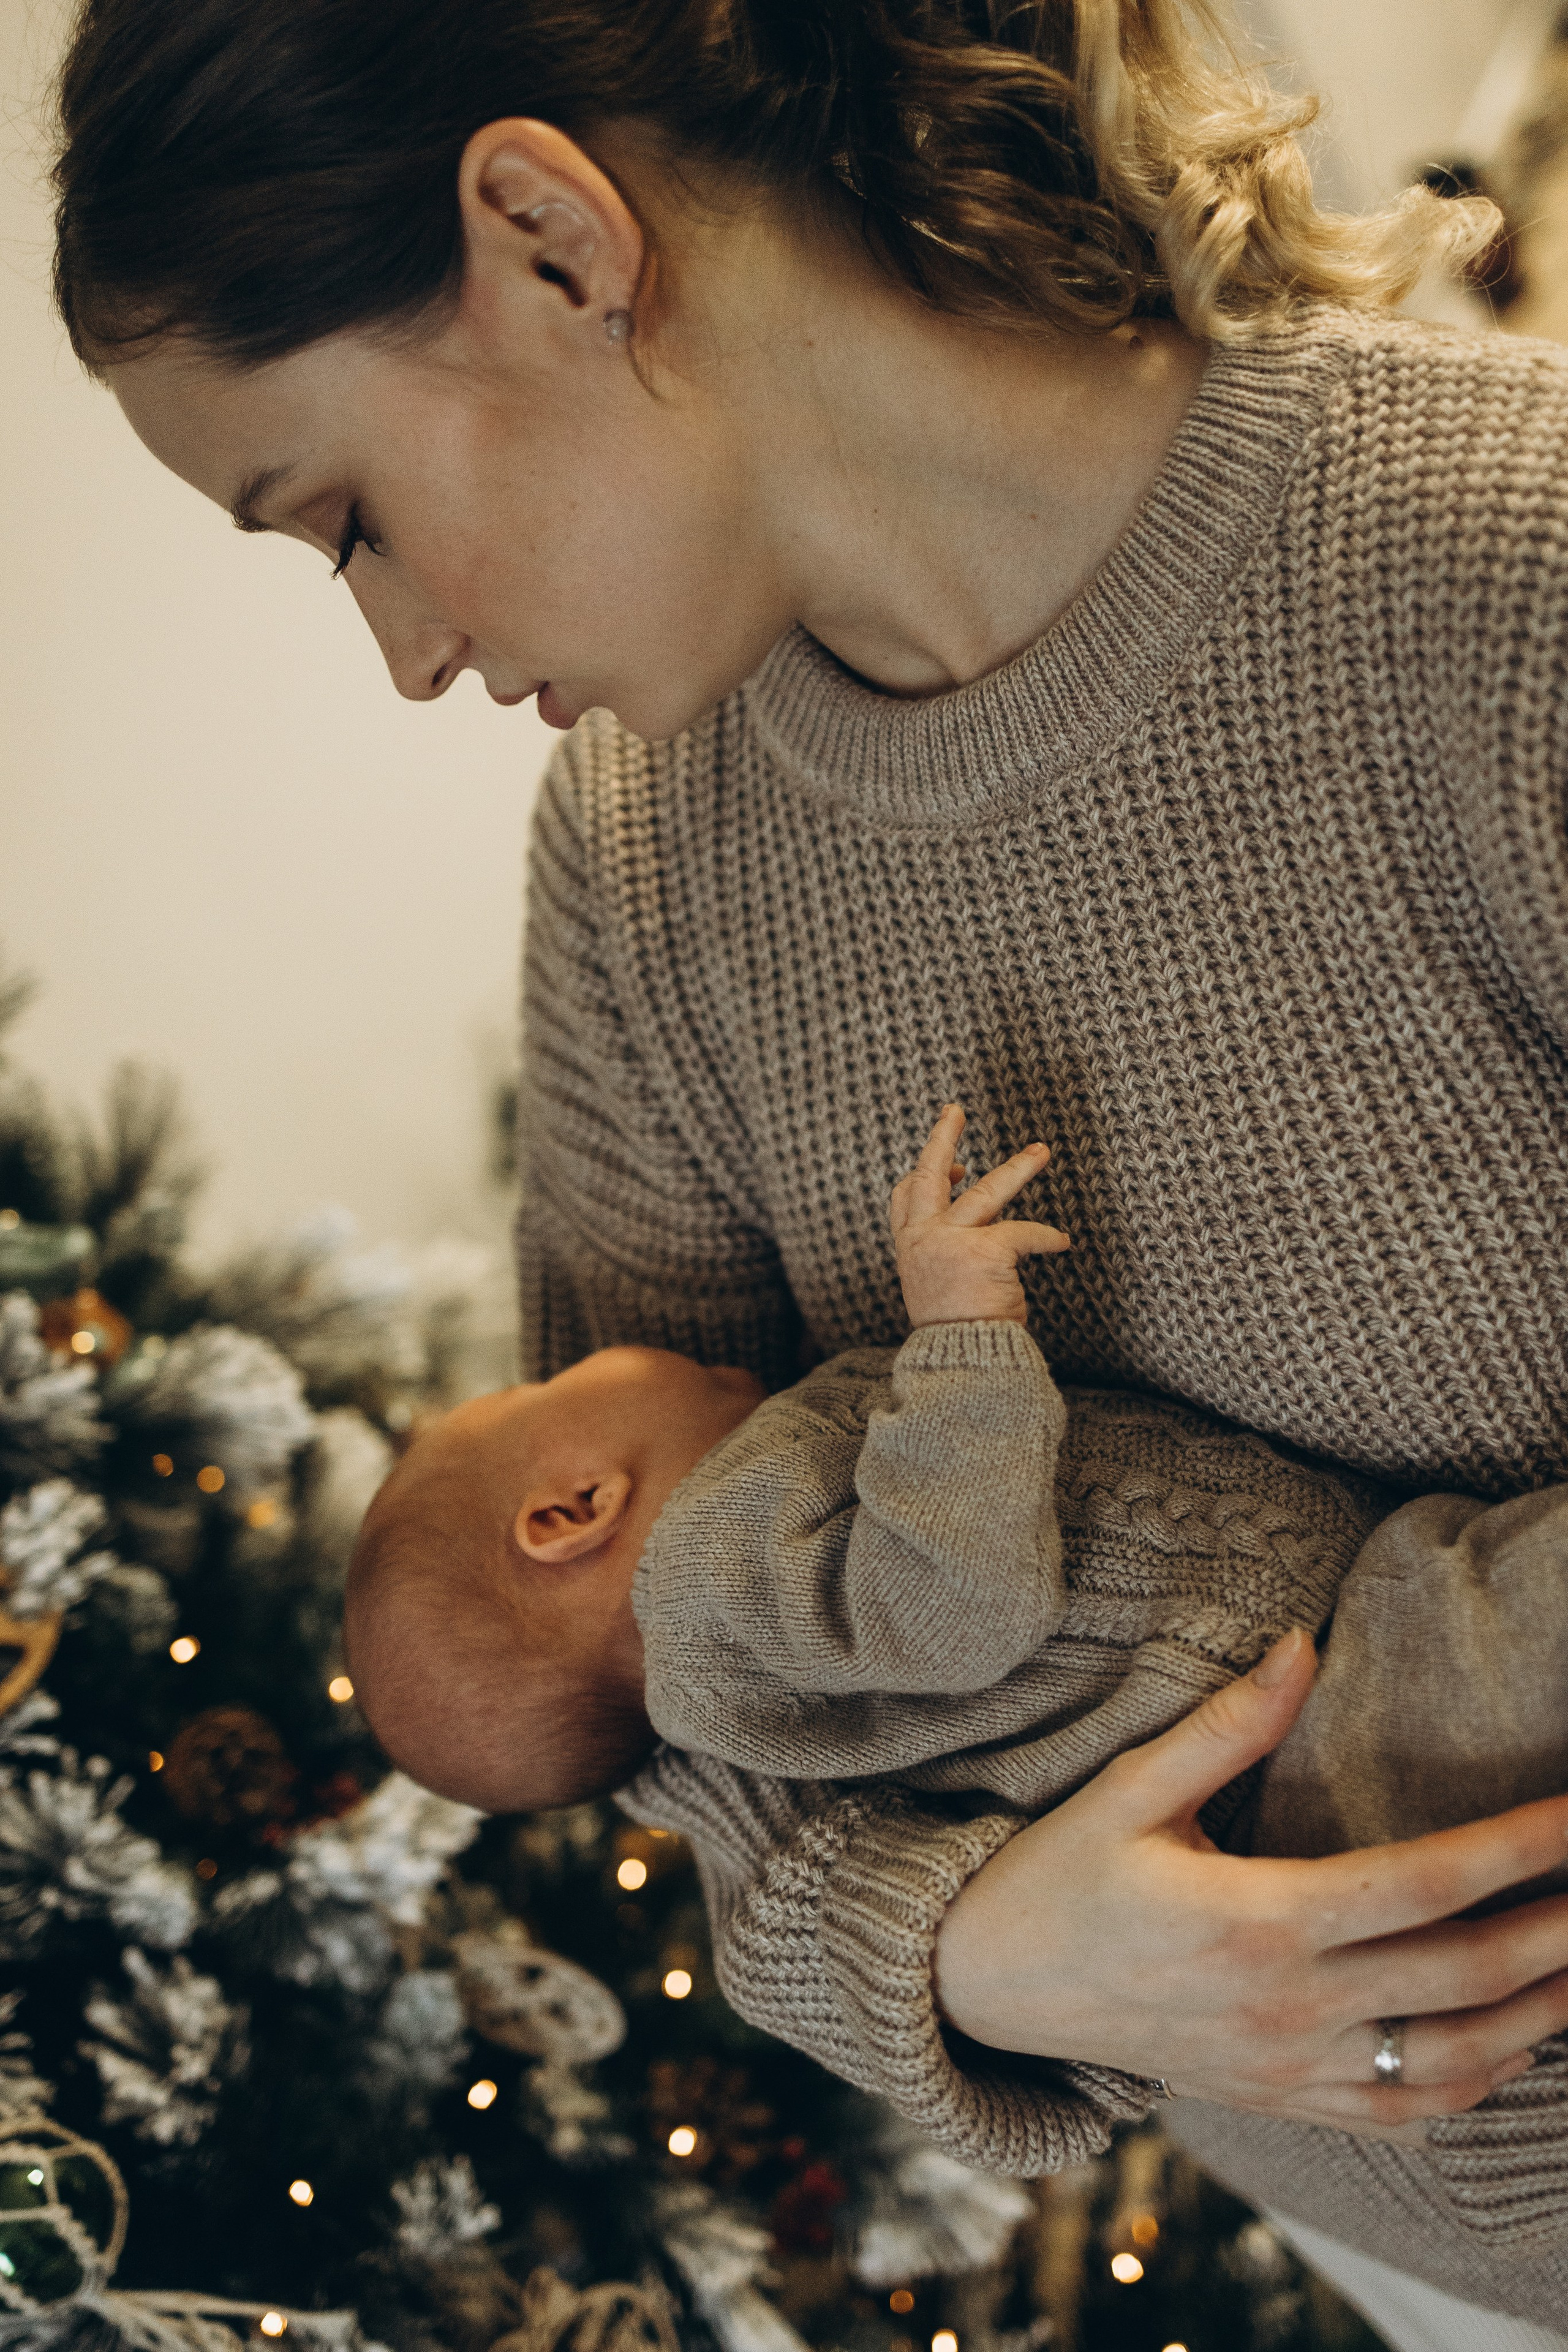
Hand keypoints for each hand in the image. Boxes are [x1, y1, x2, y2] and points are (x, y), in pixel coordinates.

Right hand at [891, 1104, 1068, 1327]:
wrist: (961, 1363)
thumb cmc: (956, 1332)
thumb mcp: (936, 1287)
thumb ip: (943, 1255)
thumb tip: (966, 1222)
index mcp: (909, 1248)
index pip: (905, 1197)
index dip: (926, 1175)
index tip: (951, 1165)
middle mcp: (924, 1239)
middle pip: (928, 1176)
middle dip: (942, 1137)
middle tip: (955, 1109)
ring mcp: (952, 1242)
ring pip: (987, 1191)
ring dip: (1019, 1167)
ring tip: (1042, 1150)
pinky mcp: (985, 1251)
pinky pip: (1024, 1232)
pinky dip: (1048, 1237)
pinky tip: (1063, 1242)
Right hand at [933, 1628, 1567, 2136]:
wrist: (988, 1994)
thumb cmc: (1056, 1880)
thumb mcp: (1126, 1791)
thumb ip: (1225, 1726)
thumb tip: (1302, 1644)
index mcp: (1255, 1921)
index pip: (1425, 1885)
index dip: (1519, 1849)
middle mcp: (1288, 2007)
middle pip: (1466, 1976)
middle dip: (1561, 1930)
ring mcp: (1290, 2068)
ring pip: (1455, 2058)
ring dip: (1541, 2014)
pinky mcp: (1283, 2102)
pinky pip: (1407, 2113)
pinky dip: (1478, 2084)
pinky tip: (1515, 2043)